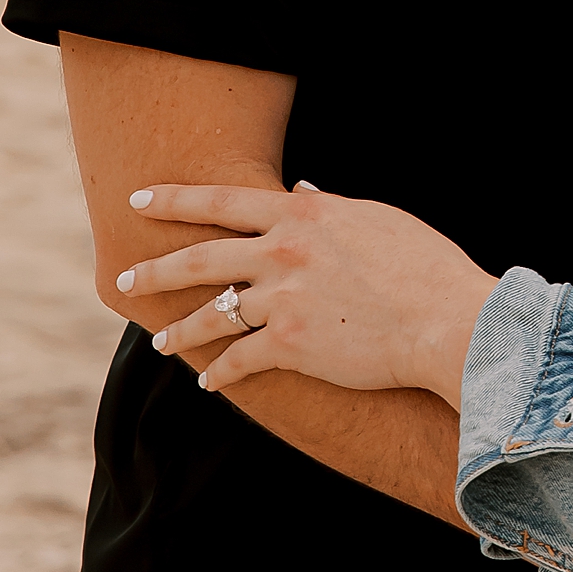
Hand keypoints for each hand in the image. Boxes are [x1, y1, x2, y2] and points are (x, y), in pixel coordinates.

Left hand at [123, 183, 497, 406]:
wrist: (449, 323)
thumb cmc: (425, 268)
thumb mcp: (377, 219)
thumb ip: (329, 206)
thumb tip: (299, 188)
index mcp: (301, 214)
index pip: (220, 201)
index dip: (173, 199)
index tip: (138, 200)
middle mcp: (283, 252)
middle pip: (198, 259)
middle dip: (154, 270)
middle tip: (124, 279)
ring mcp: (283, 299)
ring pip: (211, 315)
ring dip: (180, 332)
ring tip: (160, 343)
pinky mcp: (290, 345)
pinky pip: (238, 360)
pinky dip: (220, 373)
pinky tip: (209, 383)